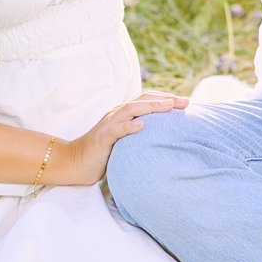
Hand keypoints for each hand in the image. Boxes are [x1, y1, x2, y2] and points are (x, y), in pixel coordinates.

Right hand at [60, 91, 188, 184]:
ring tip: (169, 106)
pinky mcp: (102, 137)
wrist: (75, 162)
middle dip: (165, 100)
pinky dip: (129, 126)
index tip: (186, 102)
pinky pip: (116, 129)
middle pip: (143, 100)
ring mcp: (109, 124)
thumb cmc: (102, 153)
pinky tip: (142, 125)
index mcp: (123, 113)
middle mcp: (117, 114)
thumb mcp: (124, 141)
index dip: (166, 99)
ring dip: (151, 107)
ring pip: (132, 110)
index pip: (147, 100)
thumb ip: (139, 134)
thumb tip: (163, 137)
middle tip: (185, 102)